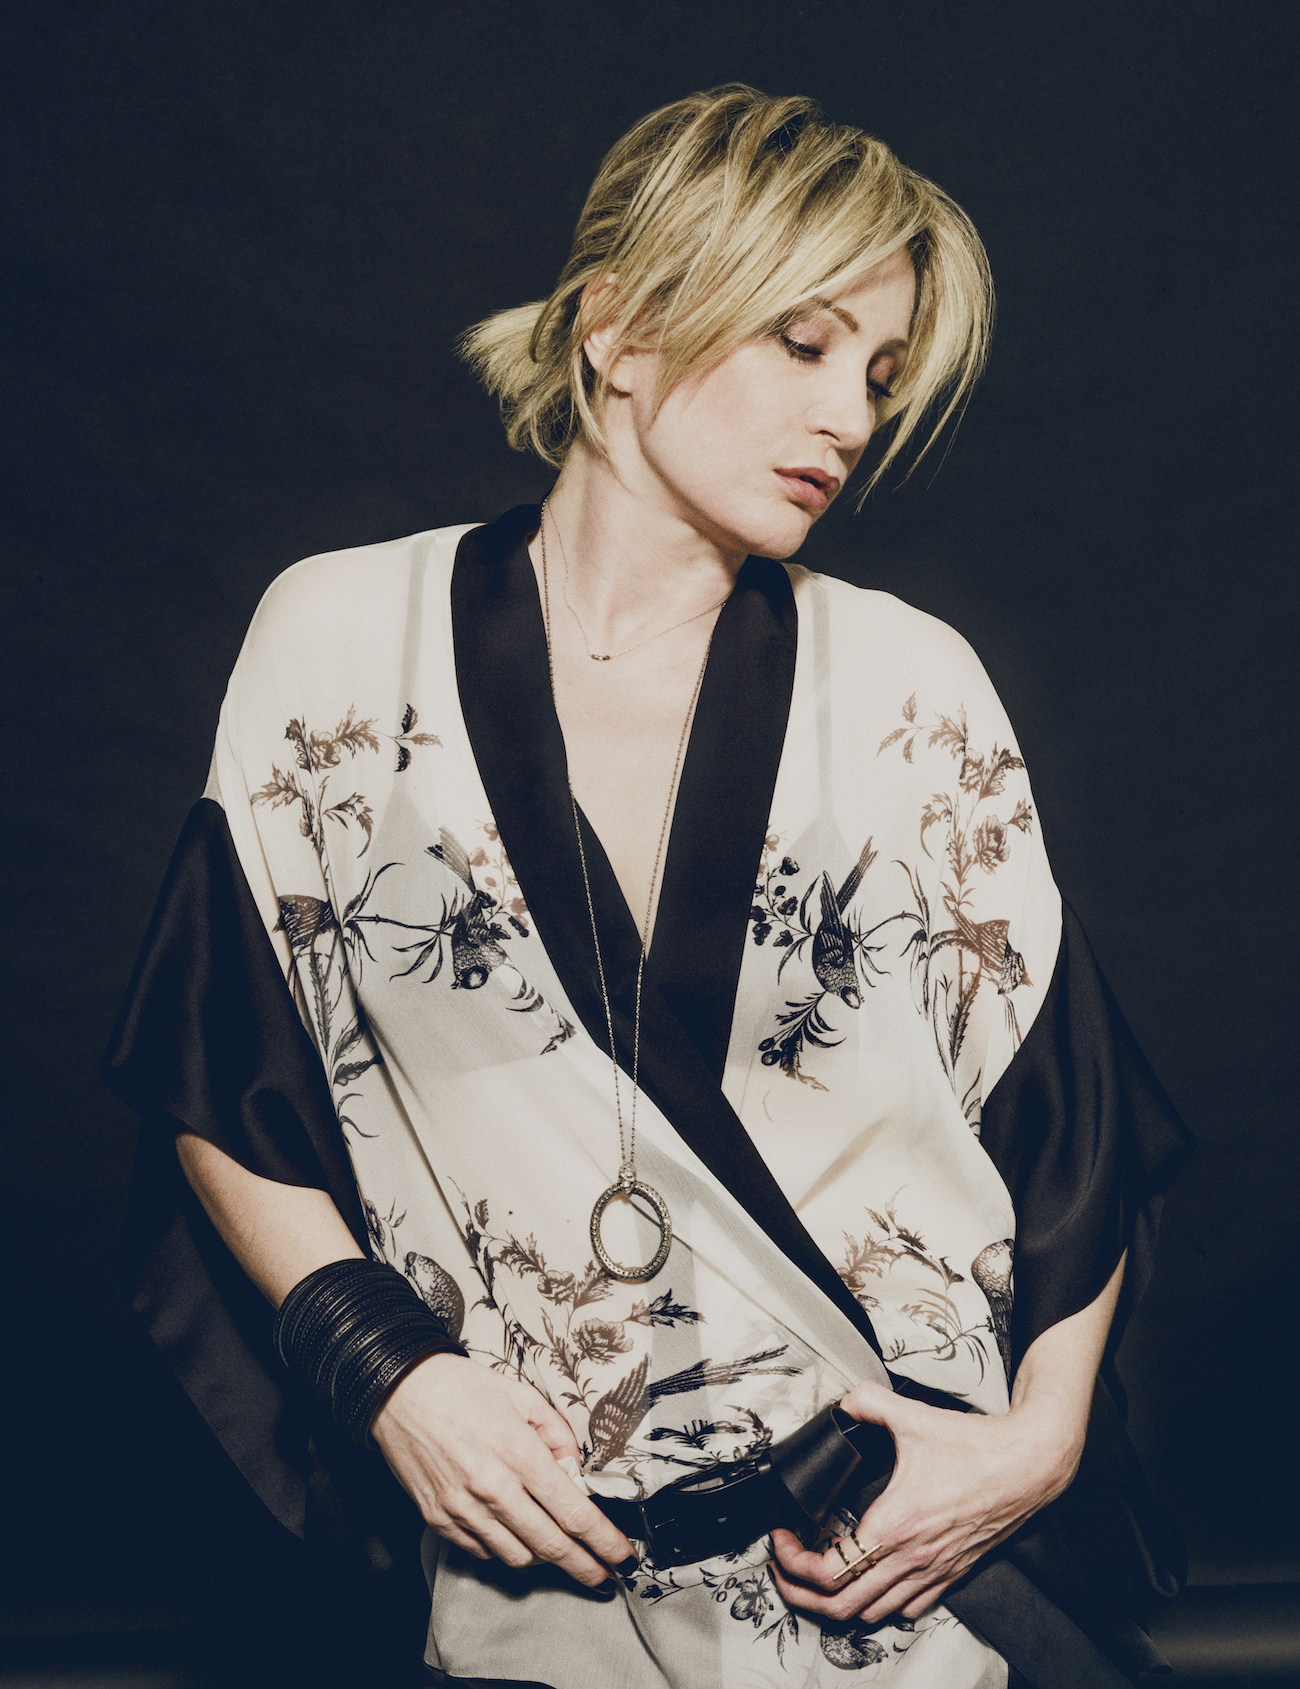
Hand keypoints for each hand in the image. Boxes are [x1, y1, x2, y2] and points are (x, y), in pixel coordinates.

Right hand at [369, 1353, 634, 1588]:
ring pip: (516, 1556)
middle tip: (602, 1577)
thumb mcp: (521, 1395)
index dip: (603, 1540)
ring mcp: (463, 1508)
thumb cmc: (461, 1387)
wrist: (398, 1392)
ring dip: (544, 1559)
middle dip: (583, 1567)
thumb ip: (556, 1432)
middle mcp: (492, 1487)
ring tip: (557, 1549)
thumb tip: (575, 1469)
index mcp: (519, 1452)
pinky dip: (504, 1549)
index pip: (573, 1512)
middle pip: (550, 1546)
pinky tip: (514, 1535)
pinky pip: (482, 1551)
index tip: (623, 1556)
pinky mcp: (439, 1518)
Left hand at [770, 1380, 1080, 1623]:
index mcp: (893, 1526)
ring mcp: (932, 1572)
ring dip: (837, 1602)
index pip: (827, 1571)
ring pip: (872, 1613)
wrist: (1028, 1466)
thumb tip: (843, 1401)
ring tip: (819, 1575)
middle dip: (800, 1592)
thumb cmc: (976, 1447)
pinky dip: (880, 1602)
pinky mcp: (951, 1573)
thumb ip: (869, 1401)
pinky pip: (908, 1608)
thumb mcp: (913, 1416)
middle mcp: (910, 1559)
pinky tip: (870, 1577)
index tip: (782, 1538)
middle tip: (785, 1567)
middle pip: (840, 1607)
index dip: (791, 1561)